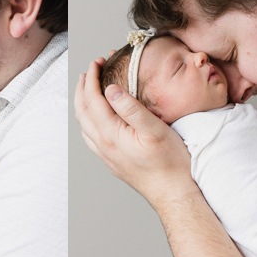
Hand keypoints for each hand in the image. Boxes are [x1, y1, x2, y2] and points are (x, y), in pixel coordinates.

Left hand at [75, 58, 198, 206]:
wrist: (174, 194)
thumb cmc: (171, 163)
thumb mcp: (154, 129)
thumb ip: (131, 108)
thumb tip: (110, 90)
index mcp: (111, 134)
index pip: (92, 100)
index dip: (92, 78)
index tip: (97, 62)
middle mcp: (103, 145)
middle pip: (82, 111)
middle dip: (83, 87)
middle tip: (91, 70)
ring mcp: (106, 155)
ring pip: (84, 125)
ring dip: (83, 103)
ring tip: (90, 88)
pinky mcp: (112, 161)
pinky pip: (90, 136)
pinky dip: (88, 119)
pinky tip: (97, 117)